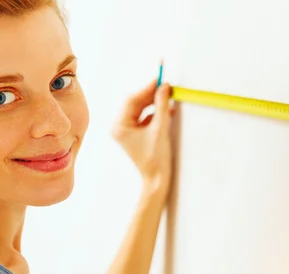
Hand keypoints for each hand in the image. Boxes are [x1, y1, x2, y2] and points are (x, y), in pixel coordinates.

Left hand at [112, 79, 174, 193]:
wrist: (157, 179)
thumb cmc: (156, 158)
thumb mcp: (160, 128)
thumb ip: (161, 105)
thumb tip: (164, 86)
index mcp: (119, 126)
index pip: (132, 100)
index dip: (147, 88)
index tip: (160, 79)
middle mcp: (119, 127)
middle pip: (135, 103)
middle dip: (151, 94)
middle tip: (165, 85)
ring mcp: (126, 131)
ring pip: (140, 109)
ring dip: (154, 103)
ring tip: (169, 97)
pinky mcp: (135, 134)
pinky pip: (144, 117)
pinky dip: (155, 113)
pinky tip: (167, 110)